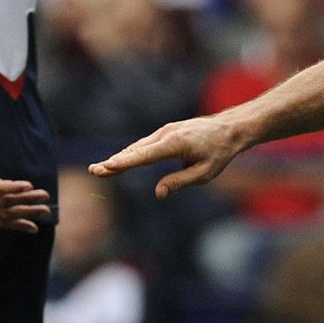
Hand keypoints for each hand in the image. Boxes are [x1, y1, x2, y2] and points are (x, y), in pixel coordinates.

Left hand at [0, 131, 52, 232]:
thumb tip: (14, 194)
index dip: (18, 225)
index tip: (35, 228)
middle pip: (4, 213)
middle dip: (27, 213)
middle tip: (46, 211)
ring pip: (4, 201)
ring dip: (27, 199)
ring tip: (43, 195)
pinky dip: (14, 188)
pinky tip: (28, 186)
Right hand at [89, 115, 241, 198]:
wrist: (229, 129)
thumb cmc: (219, 152)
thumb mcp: (204, 173)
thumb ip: (180, 182)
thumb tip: (158, 193)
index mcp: (175, 143)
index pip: (145, 156)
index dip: (126, 163)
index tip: (108, 167)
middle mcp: (166, 134)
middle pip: (135, 151)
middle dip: (114, 162)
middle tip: (94, 171)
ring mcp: (165, 131)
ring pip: (138, 147)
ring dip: (120, 158)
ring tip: (101, 169)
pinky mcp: (166, 132)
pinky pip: (145, 145)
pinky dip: (131, 153)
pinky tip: (119, 161)